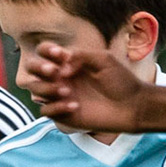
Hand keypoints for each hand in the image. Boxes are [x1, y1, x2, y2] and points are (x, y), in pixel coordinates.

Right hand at [23, 43, 146, 132]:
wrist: (132, 106)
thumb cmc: (120, 81)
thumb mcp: (103, 59)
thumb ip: (81, 55)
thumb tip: (61, 69)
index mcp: (68, 62)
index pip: (45, 52)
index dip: (47, 51)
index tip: (61, 55)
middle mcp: (61, 78)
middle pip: (33, 69)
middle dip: (38, 67)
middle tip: (54, 71)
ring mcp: (61, 97)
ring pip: (36, 89)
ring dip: (46, 88)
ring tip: (67, 91)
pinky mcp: (64, 115)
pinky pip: (46, 111)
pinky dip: (56, 107)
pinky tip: (74, 106)